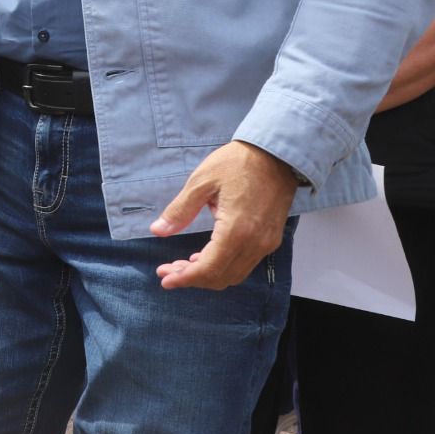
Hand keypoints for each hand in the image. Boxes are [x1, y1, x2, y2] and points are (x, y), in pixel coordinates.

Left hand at [149, 140, 298, 290]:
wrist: (276, 154)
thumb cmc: (237, 163)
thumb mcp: (201, 181)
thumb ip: (180, 210)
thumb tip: (158, 230)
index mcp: (236, 230)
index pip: (209, 268)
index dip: (185, 278)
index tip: (165, 279)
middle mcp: (255, 243)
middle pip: (221, 277)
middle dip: (192, 278)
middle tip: (168, 271)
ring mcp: (266, 243)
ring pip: (234, 274)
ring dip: (208, 274)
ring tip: (182, 265)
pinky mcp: (270, 238)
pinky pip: (245, 263)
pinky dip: (224, 266)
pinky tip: (205, 256)